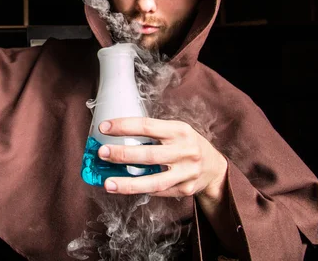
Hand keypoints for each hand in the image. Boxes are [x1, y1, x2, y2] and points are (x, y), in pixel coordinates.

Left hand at [97, 117, 227, 199]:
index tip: (103, 127)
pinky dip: (140, 189)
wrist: (215, 168)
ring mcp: (186, 172)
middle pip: (149, 154)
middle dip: (122, 154)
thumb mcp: (175, 131)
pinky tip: (124, 188)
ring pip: (154, 181)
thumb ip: (153, 133)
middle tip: (102, 153)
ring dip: (128, 183)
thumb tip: (116, 135)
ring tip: (108, 183)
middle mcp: (185, 150)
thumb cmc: (186, 144)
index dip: (123, 126)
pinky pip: (158, 191)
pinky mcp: (185, 189)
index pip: (147, 126)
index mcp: (179, 130)